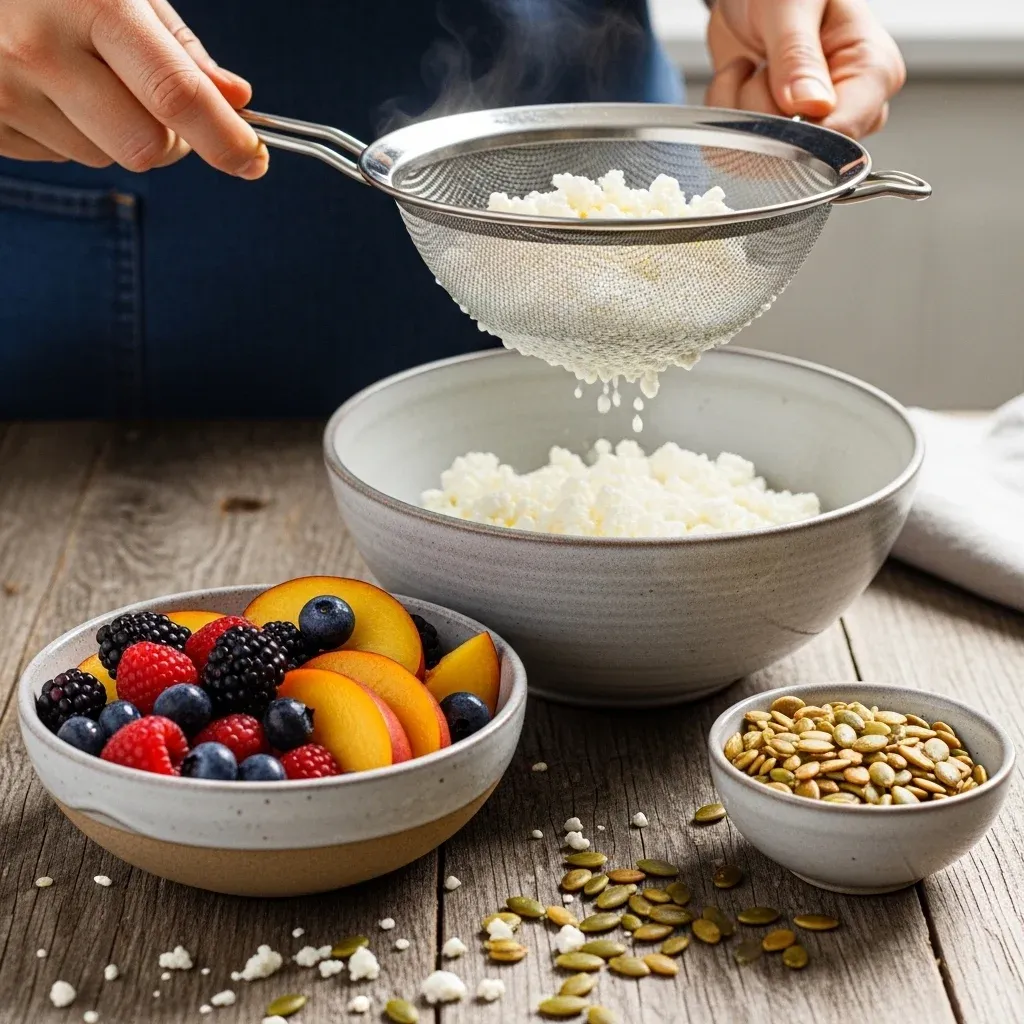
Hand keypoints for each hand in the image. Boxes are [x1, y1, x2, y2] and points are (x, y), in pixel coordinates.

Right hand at [0, 0, 266, 175]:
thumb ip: (177, 46)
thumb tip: (236, 101)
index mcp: (89, 3)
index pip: (177, 96)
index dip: (227, 139)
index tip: (255, 160)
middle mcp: (39, 50)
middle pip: (145, 148)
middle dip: (170, 140)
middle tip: (160, 106)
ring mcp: (2, 91)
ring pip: (102, 158)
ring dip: (113, 134)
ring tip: (79, 73)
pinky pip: (57, 157)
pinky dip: (68, 133)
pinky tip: (44, 85)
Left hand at [705, 0, 905, 137]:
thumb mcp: (791, 4)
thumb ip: (798, 56)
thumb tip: (810, 107)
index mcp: (873, 71)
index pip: (845, 133)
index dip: (800, 130)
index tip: (774, 97)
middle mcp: (848, 107)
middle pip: (802, 151)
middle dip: (764, 110)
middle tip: (763, 62)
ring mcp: (813, 125)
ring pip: (765, 156)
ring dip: (739, 108)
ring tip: (752, 63)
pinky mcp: (777, 134)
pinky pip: (738, 150)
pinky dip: (725, 112)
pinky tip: (740, 77)